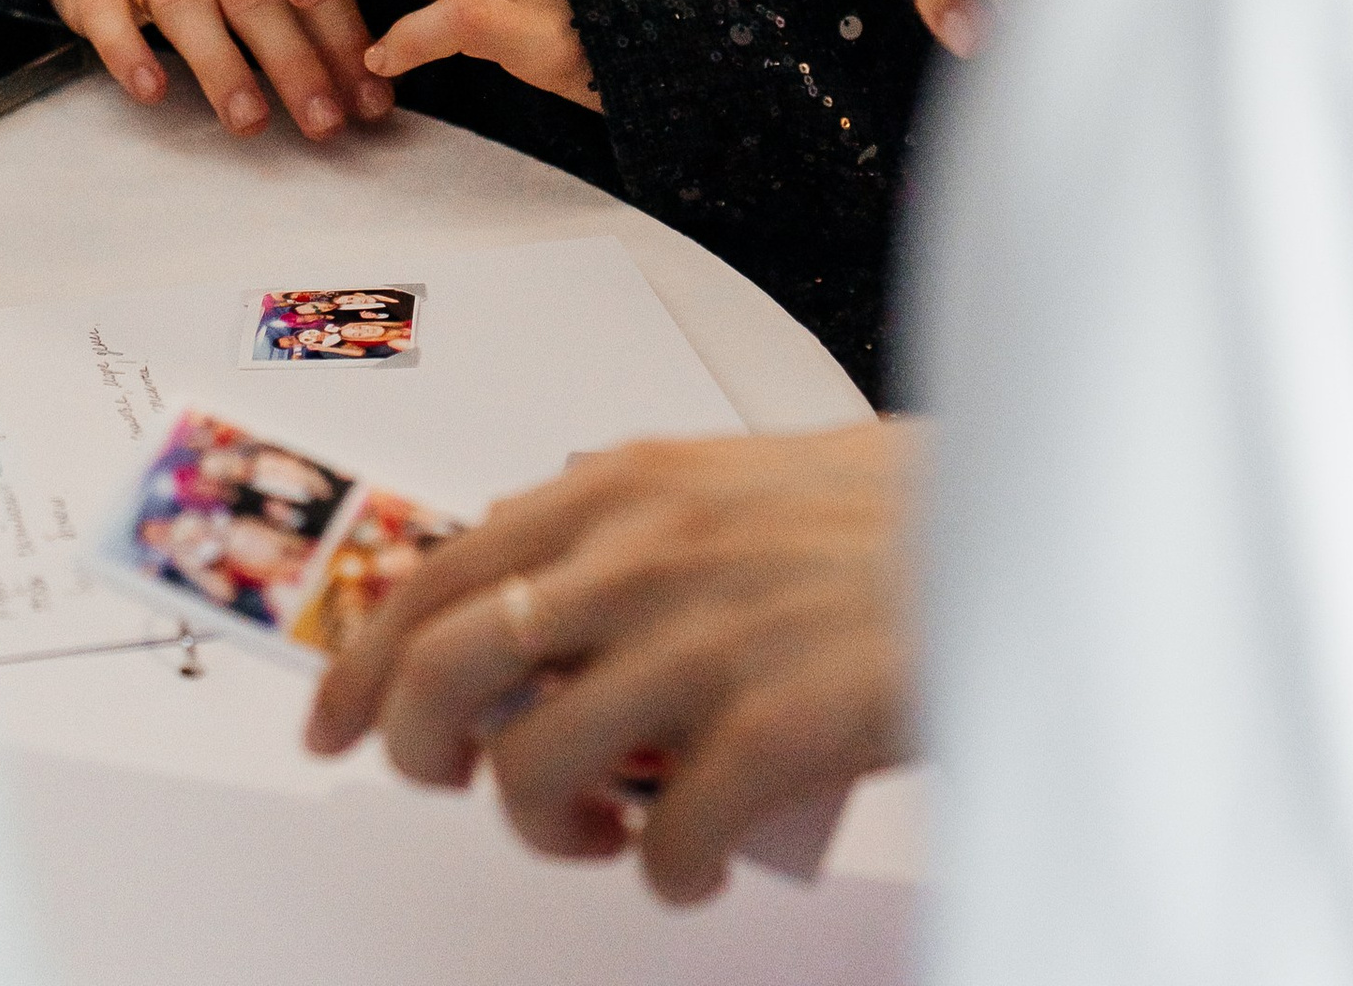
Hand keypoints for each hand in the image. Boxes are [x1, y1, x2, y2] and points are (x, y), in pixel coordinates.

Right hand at [45, 0, 390, 140]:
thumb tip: (380, 77)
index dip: (345, 40)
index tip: (374, 102)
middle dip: (296, 63)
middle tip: (325, 125)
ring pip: (186, 2)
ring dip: (223, 67)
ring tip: (251, 123)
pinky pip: (106, 12)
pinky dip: (129, 52)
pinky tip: (153, 92)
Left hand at [306, 421, 920, 903]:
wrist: (1021, 528)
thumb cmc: (881, 516)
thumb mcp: (723, 477)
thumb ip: (621, 520)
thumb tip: (520, 583)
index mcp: (620, 486)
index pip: (431, 575)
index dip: (359, 665)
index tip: (331, 725)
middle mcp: (639, 552)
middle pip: (446, 673)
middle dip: (424, 753)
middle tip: (468, 786)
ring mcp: (698, 643)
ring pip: (532, 774)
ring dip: (550, 830)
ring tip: (606, 829)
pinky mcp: (769, 733)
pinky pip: (657, 848)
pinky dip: (665, 875)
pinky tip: (700, 859)